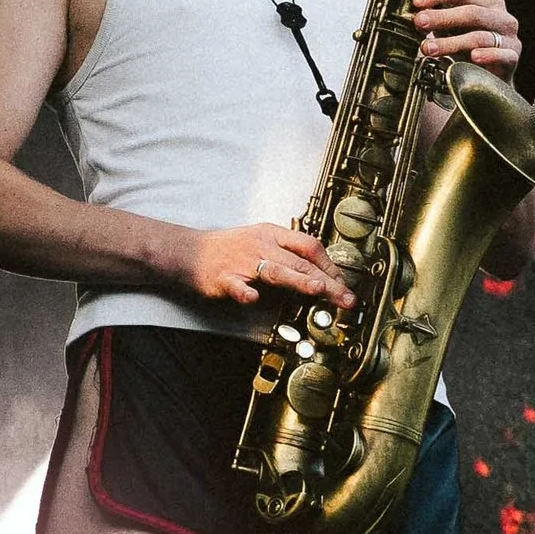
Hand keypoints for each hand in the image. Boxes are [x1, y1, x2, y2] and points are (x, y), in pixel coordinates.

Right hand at [176, 222, 353, 310]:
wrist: (189, 251)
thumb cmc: (229, 250)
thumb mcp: (262, 242)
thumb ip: (287, 255)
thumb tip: (319, 274)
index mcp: (272, 235)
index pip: (310, 246)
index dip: (330, 265)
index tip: (344, 284)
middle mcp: (261, 245)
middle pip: (300, 262)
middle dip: (327, 281)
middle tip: (345, 298)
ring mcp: (242, 262)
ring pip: (275, 270)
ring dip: (298, 280)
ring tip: (317, 289)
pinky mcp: (223, 278)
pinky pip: (236, 286)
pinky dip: (245, 292)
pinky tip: (252, 299)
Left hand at [410, 0, 521, 79]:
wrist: (490, 78)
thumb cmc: (470, 47)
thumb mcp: (455, 28)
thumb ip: (440, 16)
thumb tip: (415, 10)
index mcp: (489, 2)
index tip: (417, 2)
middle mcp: (502, 17)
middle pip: (472, 13)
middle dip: (442, 17)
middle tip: (419, 22)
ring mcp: (510, 38)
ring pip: (480, 37)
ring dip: (451, 42)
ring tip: (428, 48)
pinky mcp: (512, 58)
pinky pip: (502, 55)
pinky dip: (487, 55)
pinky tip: (473, 57)